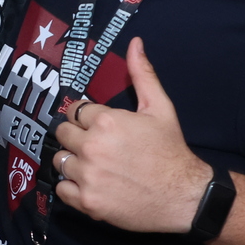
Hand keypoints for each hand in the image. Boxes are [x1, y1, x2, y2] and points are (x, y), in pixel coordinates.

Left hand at [52, 37, 212, 233]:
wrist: (184, 196)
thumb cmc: (171, 150)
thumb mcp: (160, 108)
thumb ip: (143, 75)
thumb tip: (135, 42)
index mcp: (106, 121)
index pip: (74, 111)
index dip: (85, 118)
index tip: (97, 127)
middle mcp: (92, 147)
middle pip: (63, 134)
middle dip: (76, 137)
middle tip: (96, 146)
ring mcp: (88, 176)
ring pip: (59, 161)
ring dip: (72, 162)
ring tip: (94, 165)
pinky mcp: (87, 202)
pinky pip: (62, 189)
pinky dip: (71, 187)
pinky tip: (91, 184)